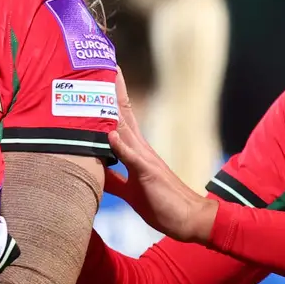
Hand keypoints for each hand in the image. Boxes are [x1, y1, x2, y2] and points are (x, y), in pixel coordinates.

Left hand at [105, 74, 215, 244]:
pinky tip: (110, 133)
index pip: (120, 119)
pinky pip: (132, 159)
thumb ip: (113, 178)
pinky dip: (121, 146)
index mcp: (136, 152)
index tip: (101, 77)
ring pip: (125, 129)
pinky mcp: (148, 174)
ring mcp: (145, 160)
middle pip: (123, 114)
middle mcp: (140, 149)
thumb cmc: (161, 204)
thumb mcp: (130, 191)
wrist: (190, 218)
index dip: (110, 100)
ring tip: (102, 85)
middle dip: (113, 90)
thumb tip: (95, 171)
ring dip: (113, 109)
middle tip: (104, 64)